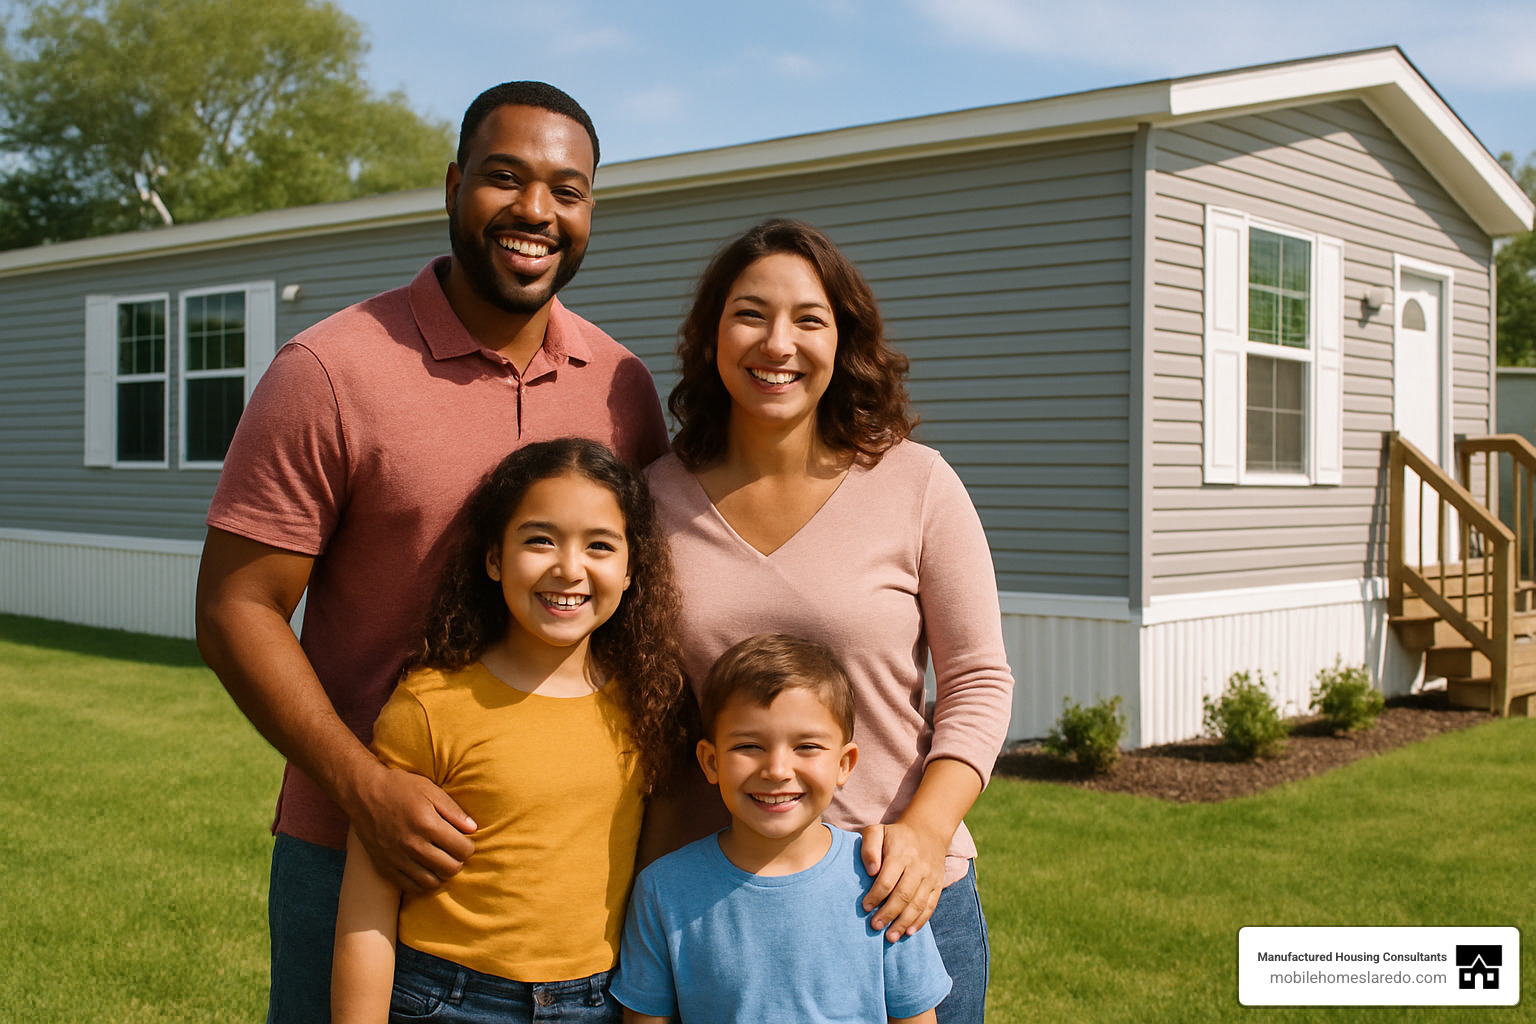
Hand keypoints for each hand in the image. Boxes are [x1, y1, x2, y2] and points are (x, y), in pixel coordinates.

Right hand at [347, 763, 476, 892]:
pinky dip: (422, 881)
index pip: (463, 850)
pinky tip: (423, 868)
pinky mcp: (385, 867)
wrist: (363, 794)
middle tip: (452, 850)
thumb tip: (473, 829)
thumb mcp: (431, 791)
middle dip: (457, 860)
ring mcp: (398, 859)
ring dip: (440, 873)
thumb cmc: (400, 788)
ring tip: (438, 859)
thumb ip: (454, 811)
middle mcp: (413, 845)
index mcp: (428, 824)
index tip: (463, 840)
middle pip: (451, 869)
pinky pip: (411, 887)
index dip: (468, 846)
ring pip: (432, 882)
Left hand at [860, 820, 946, 941]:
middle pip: (903, 895)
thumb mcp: (877, 832)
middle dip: (889, 913)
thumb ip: (869, 848)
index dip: (876, 896)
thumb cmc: (895, 836)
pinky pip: (930, 906)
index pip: (888, 879)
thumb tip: (871, 871)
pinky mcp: (937, 885)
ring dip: (904, 922)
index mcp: (901, 853)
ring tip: (890, 937)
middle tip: (875, 926)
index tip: (865, 907)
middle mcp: (918, 866)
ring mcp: (930, 877)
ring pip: (918, 904)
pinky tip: (909, 932)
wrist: (928, 831)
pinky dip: (920, 921)